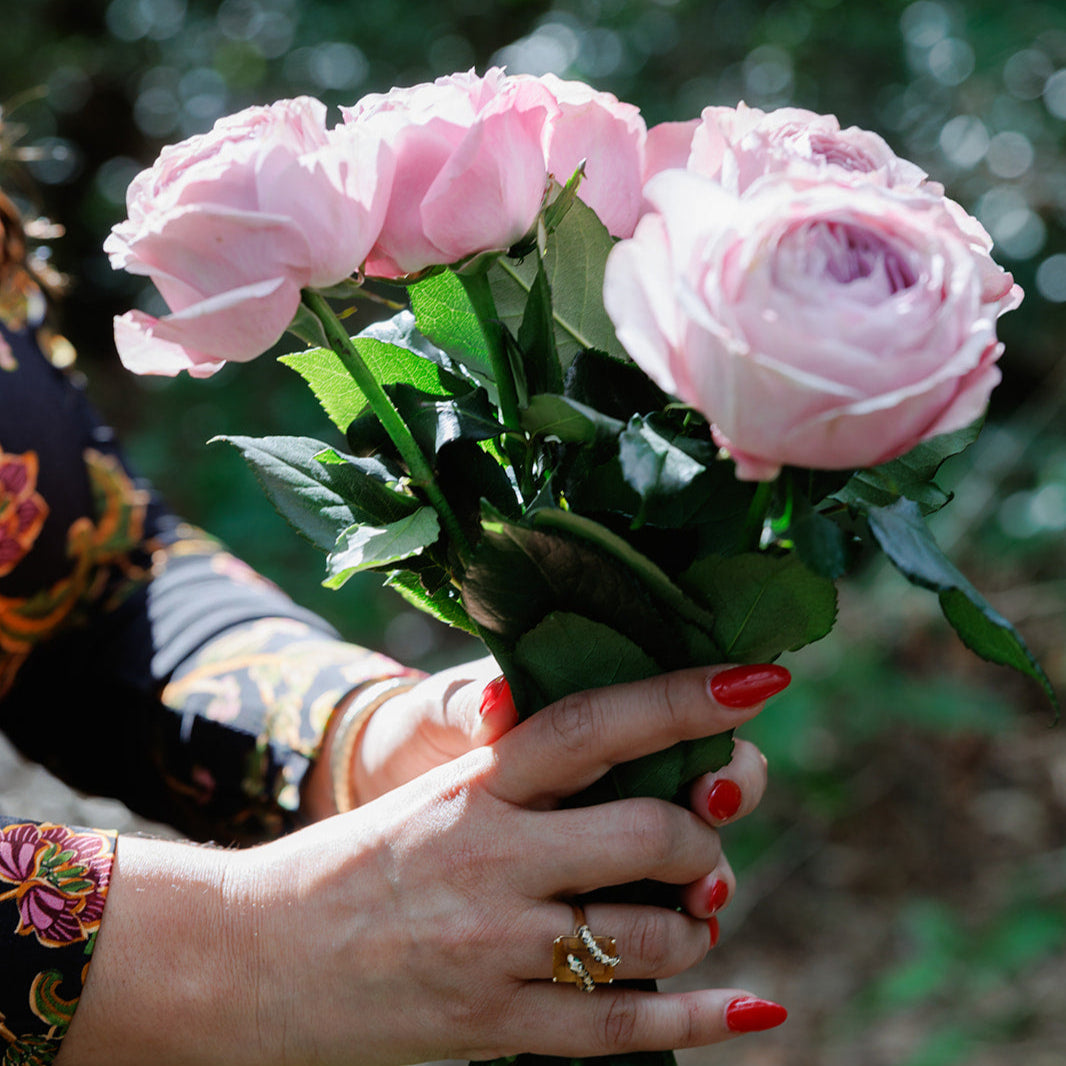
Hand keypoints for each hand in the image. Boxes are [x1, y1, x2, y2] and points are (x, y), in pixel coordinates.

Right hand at [60, 664, 784, 1065]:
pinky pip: (620, 1027)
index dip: (685, 696)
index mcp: (478, 785)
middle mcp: (494, 856)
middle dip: (702, 836)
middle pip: (651, 829)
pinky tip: (753, 1010)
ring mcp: (495, 946)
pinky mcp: (491, 1025)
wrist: (247, 956)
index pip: (598, 723)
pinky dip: (699, 1019)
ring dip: (695, 925)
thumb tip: (609, 733)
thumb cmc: (350, 865)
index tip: (760, 678)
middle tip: (700, 844)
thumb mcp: (429, 794)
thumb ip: (518, 769)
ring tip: (686, 919)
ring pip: (650, 932)